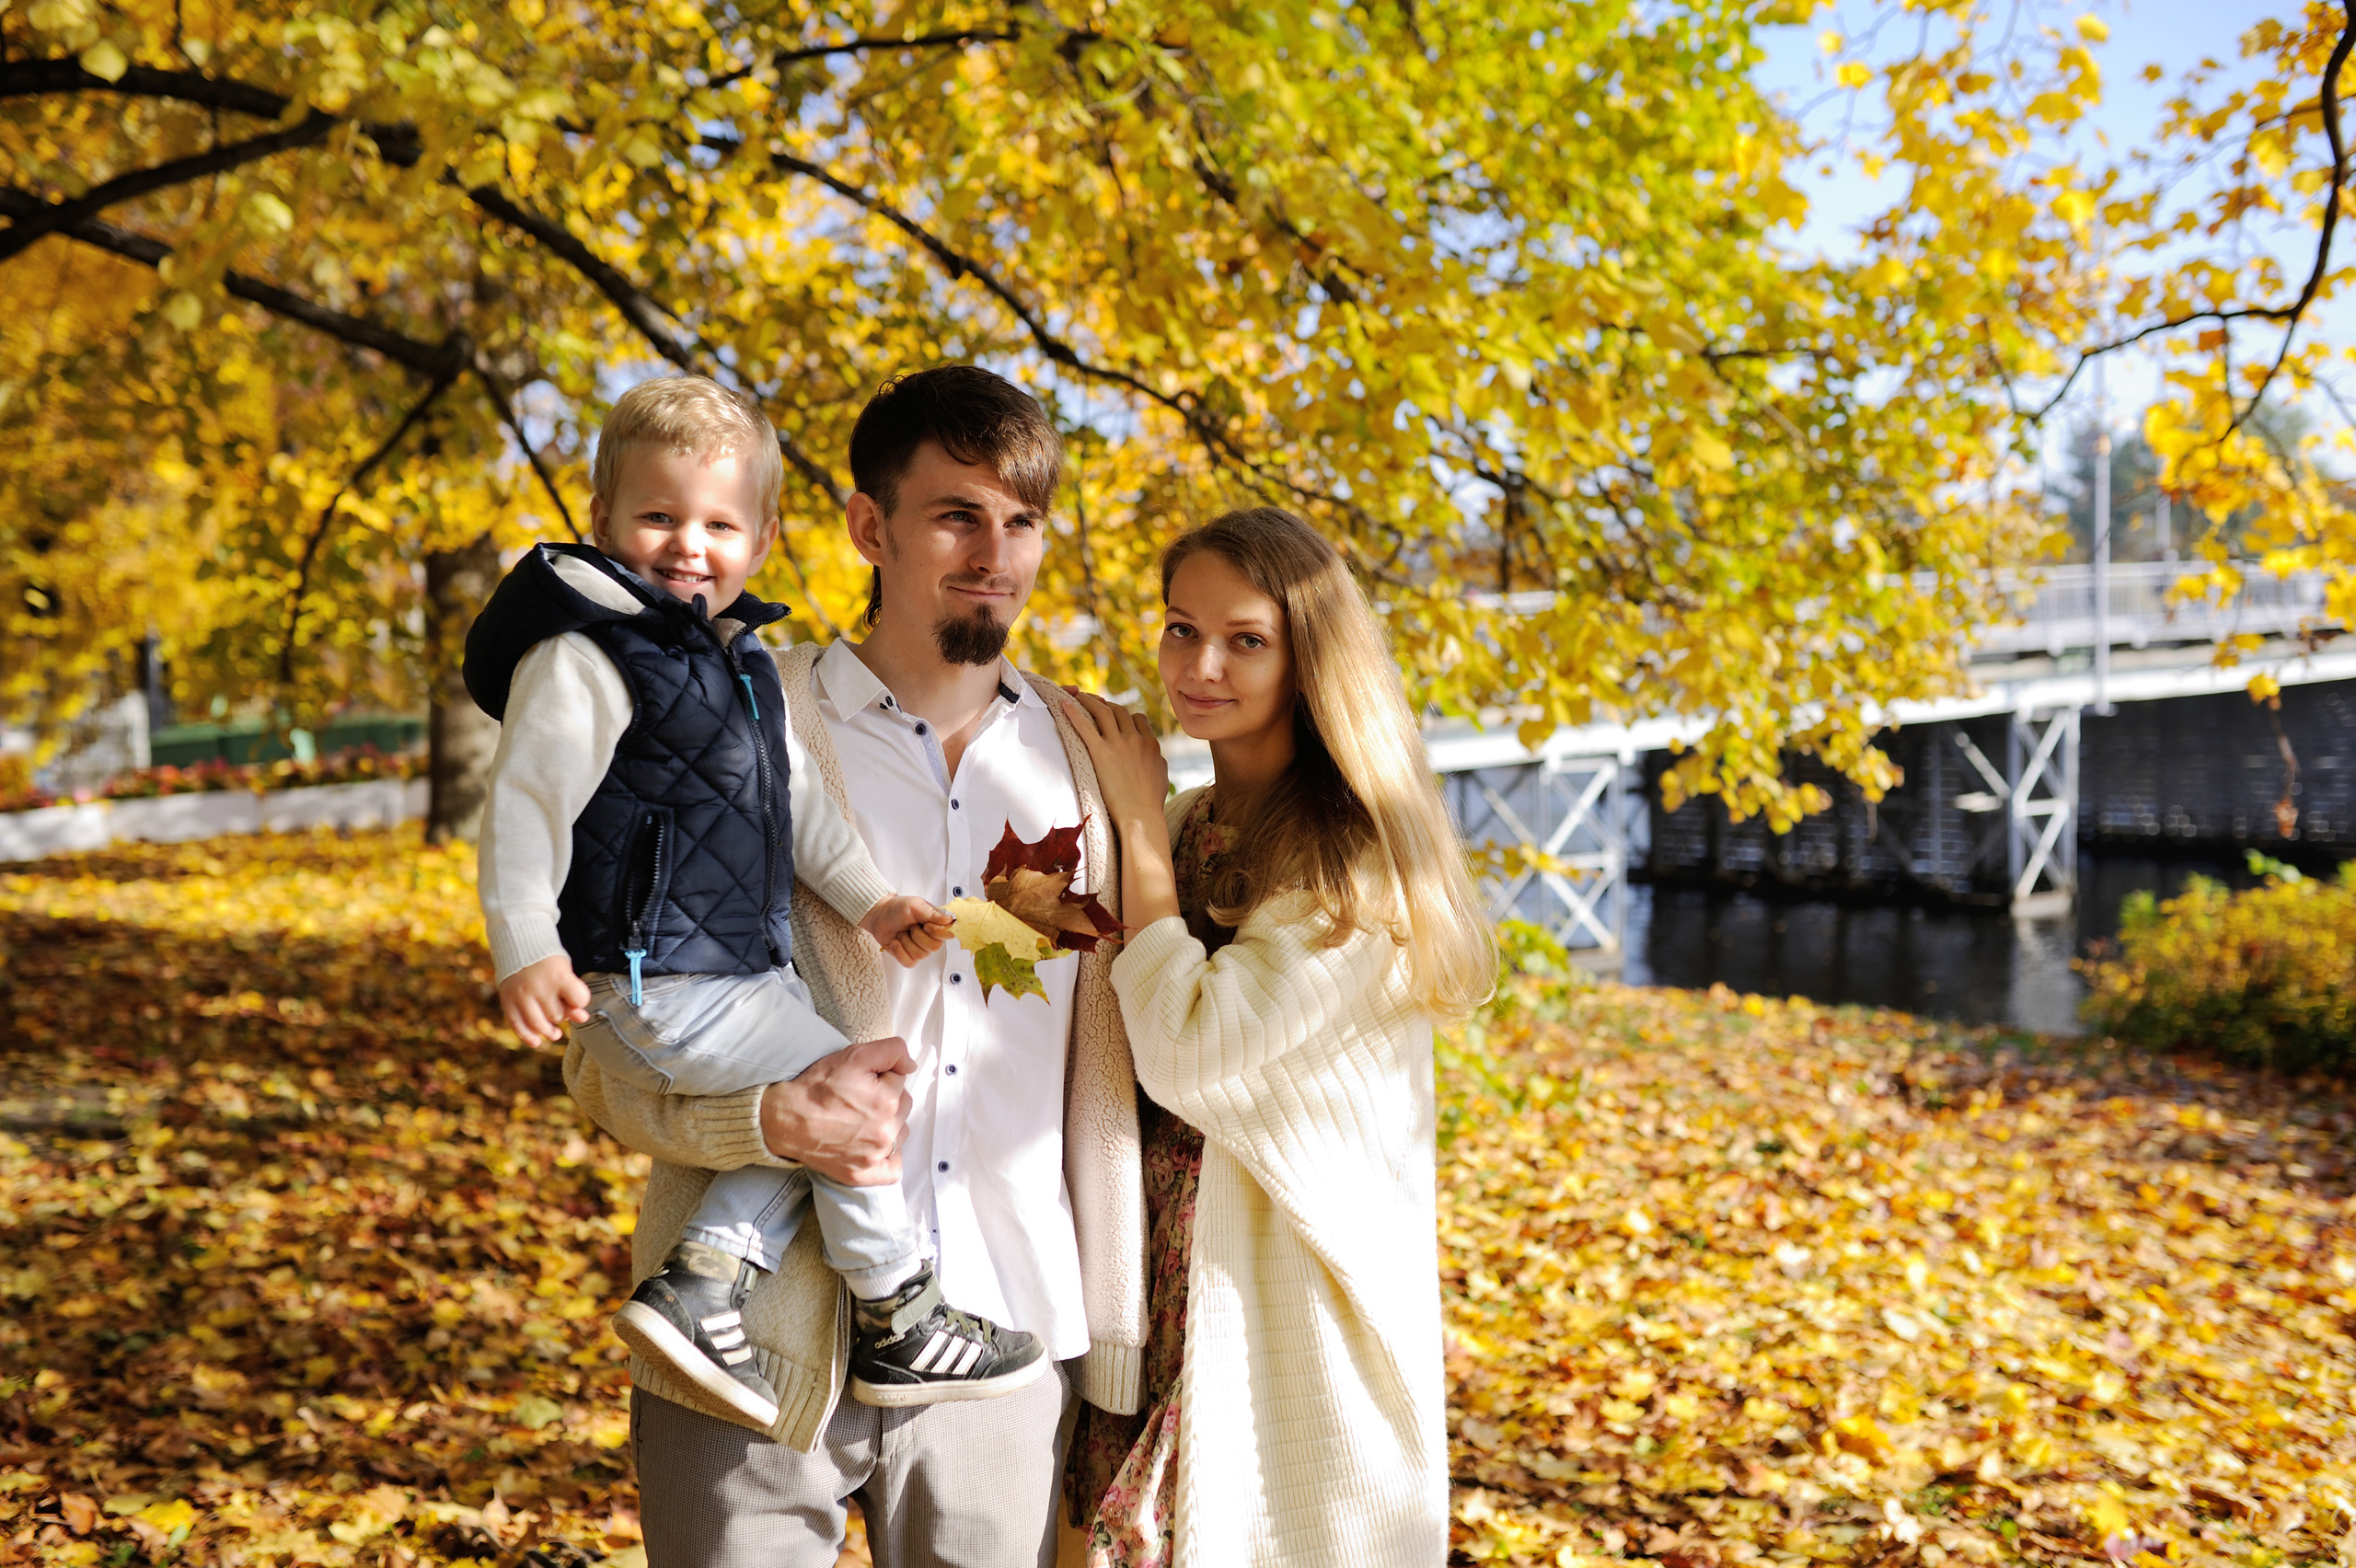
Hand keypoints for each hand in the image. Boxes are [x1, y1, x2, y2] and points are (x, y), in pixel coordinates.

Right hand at [498, 954, 591, 1046]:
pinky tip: (536, 1041)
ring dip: (549, 1032)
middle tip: (561, 1009)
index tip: (577, 998)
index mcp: (558, 976)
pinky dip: (527, 1037)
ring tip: (555, 1033)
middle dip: (562, 1016)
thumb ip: (574, 995)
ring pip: (538, 1025)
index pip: (579, 1000)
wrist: (519, 946)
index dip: (580, 1002)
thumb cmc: (549, 964)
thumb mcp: (566, 973)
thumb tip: (583, 1018)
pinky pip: (517, 1025)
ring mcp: (521, 995)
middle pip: (557, 1015)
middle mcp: (538, 987)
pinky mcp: (507, 1001)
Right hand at [759, 1036, 914, 1184]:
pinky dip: (888, 1159)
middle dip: (887, 1098)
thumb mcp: (854, 1055)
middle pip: (903, 1106)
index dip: (881, 1075)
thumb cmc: (815, 1088)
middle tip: (859, 1098)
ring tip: (861, 1119)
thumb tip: (911, 1065)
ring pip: (900, 1133)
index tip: (861, 1080)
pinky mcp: (862, 1174)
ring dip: (889, 1124)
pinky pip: (892, 1170)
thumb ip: (892, 1051)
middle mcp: (885, 1132)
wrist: (784, 1119)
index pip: (900, 1079)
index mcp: (887, 1101)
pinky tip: (875, 1146)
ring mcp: (874, 1156)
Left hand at [858, 894, 954, 967]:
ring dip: (906, 942)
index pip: (948, 934)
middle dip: (917, 936)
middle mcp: (931, 938)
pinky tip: (895, 943)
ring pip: (920, 955)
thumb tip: (950, 920)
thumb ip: (933, 914)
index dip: (937, 931)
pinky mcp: (909, 957)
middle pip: (934, 947)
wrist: (880, 915)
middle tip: (910, 926)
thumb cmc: (898, 908)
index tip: (926, 924)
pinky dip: (899, 952)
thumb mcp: (916, 906)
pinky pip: (909, 962)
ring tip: (901, 933)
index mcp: (936, 925)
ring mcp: (920, 949)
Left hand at [1060, 687, 1170, 829]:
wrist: (1141, 816)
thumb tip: (1158, 756)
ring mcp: (1118, 744)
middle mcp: (1135, 738)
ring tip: (1078, 696)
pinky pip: (1085, 727)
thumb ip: (1159, 761)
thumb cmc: (1151, 803)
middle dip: (1106, 704)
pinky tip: (1064, 705)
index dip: (1125, 715)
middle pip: (1119, 711)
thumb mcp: (1162, 777)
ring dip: (1090, 701)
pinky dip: (1073, 713)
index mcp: (1150, 743)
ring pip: (1103, 711)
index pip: (1138, 718)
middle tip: (1094, 703)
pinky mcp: (1101, 753)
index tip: (1115, 715)